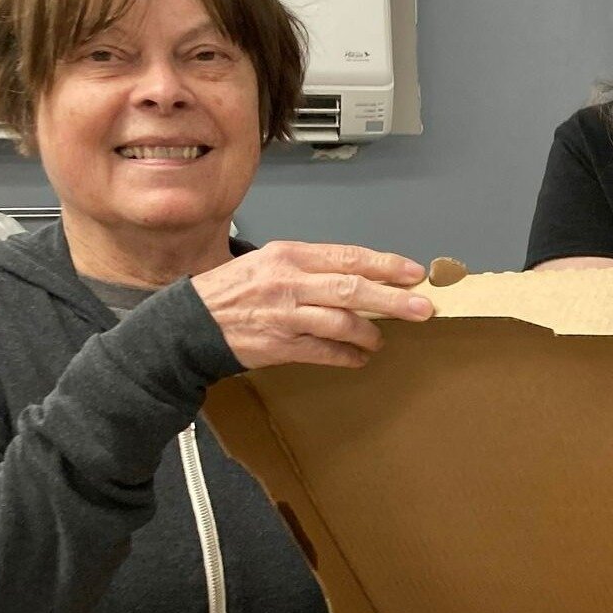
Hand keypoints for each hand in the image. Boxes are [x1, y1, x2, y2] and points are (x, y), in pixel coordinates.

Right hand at [191, 241, 432, 369]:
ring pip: (342, 322)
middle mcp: (289, 282)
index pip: (348, 256)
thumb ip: (312, 267)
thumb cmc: (233, 291)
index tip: (414, 273)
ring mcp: (285, 315)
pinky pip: (325, 352)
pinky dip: (348, 356)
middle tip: (422, 308)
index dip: (385, 265)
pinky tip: (360, 358)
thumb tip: (360, 276)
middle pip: (352, 288)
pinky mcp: (280, 345)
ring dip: (370, 333)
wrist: (190, 323)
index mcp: (289, 255)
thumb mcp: (269, 262)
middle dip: (393, 299)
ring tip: (380, 339)